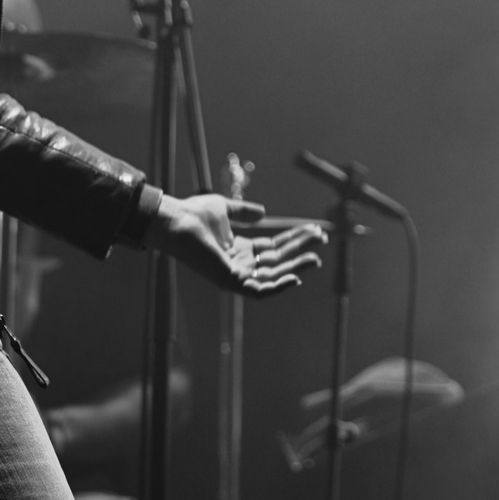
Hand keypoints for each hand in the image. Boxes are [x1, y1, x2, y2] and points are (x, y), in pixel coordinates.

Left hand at [145, 192, 322, 297]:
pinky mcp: (230, 281)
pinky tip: (295, 277)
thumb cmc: (194, 214)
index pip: (274, 247)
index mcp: (239, 249)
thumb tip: (264, 213)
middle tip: (322, 241)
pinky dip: (277, 287)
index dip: (295, 239)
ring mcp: (235, 274)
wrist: (176, 221)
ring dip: (296, 267)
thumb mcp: (226, 209)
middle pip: (278, 259)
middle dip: (301, 251)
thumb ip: (244, 213)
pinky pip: (258, 290)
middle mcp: (239, 264)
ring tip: (315, 258)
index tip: (315, 230)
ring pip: (273, 274)